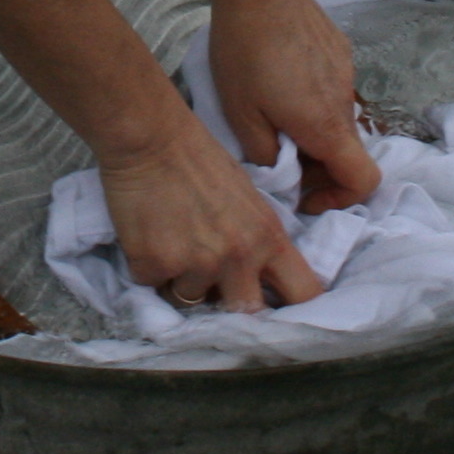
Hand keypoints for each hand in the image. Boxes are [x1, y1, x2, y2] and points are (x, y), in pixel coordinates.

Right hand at [98, 109, 325, 310]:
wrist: (152, 139)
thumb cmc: (200, 161)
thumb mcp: (250, 201)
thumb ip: (259, 242)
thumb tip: (255, 280)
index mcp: (268, 238)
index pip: (303, 293)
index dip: (295, 311)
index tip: (282, 314)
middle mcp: (237, 258)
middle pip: (247, 313)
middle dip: (231, 305)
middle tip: (214, 286)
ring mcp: (195, 265)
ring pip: (192, 299)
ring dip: (182, 281)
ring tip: (173, 242)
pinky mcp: (154, 265)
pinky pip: (153, 285)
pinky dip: (149, 268)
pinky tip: (149, 236)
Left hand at [204, 0, 380, 213]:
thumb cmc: (244, 53)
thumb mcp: (241, 116)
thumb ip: (265, 156)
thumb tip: (280, 173)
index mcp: (326, 126)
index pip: (362, 181)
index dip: (338, 200)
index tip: (304, 197)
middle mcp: (346, 102)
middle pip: (347, 153)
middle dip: (316, 168)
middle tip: (276, 159)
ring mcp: (346, 73)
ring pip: (337, 121)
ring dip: (313, 134)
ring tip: (271, 117)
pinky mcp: (339, 51)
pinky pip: (332, 92)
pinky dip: (313, 103)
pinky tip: (278, 83)